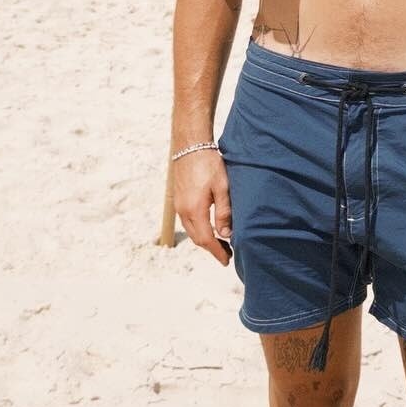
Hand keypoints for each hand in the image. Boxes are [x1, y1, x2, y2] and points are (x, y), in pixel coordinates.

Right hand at [173, 149, 232, 264]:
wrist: (190, 145)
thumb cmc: (209, 163)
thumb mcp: (222, 187)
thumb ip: (224, 213)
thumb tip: (226, 235)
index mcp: (195, 209)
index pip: (206, 240)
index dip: (217, 252)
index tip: (227, 261)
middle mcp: (183, 210)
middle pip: (197, 238)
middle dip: (212, 249)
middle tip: (227, 254)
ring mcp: (179, 205)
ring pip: (191, 230)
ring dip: (204, 239)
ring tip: (220, 243)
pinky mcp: (178, 199)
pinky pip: (187, 221)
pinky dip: (198, 229)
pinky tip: (208, 227)